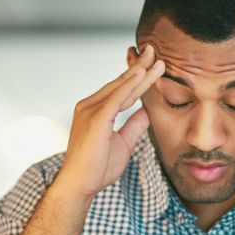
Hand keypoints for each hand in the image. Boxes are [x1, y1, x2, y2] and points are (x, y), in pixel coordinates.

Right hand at [56, 45, 164, 199]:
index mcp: (97, 111)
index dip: (138, 77)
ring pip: (120, 87)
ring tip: (155, 57)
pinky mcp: (95, 119)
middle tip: (154, 50)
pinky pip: (116, 98)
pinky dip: (129, 85)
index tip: (153, 64)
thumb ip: (134, 126)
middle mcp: (90, 105)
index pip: (122, 90)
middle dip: (139, 67)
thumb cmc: (97, 168)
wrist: (79, 185)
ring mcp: (90, 110)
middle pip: (121, 83)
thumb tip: (147, 111)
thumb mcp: (124, 143)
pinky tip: (141, 74)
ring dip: (139, 72)